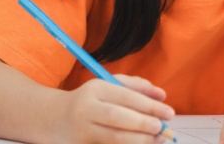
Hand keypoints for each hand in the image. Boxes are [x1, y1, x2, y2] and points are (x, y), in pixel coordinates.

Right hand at [53, 74, 175, 143]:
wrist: (54, 118)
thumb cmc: (92, 100)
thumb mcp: (109, 86)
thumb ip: (137, 86)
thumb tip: (162, 95)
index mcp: (95, 89)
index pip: (125, 96)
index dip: (149, 105)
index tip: (169, 112)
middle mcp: (86, 109)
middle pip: (117, 117)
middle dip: (143, 124)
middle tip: (162, 128)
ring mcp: (81, 130)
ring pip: (113, 138)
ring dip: (139, 140)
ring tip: (157, 139)